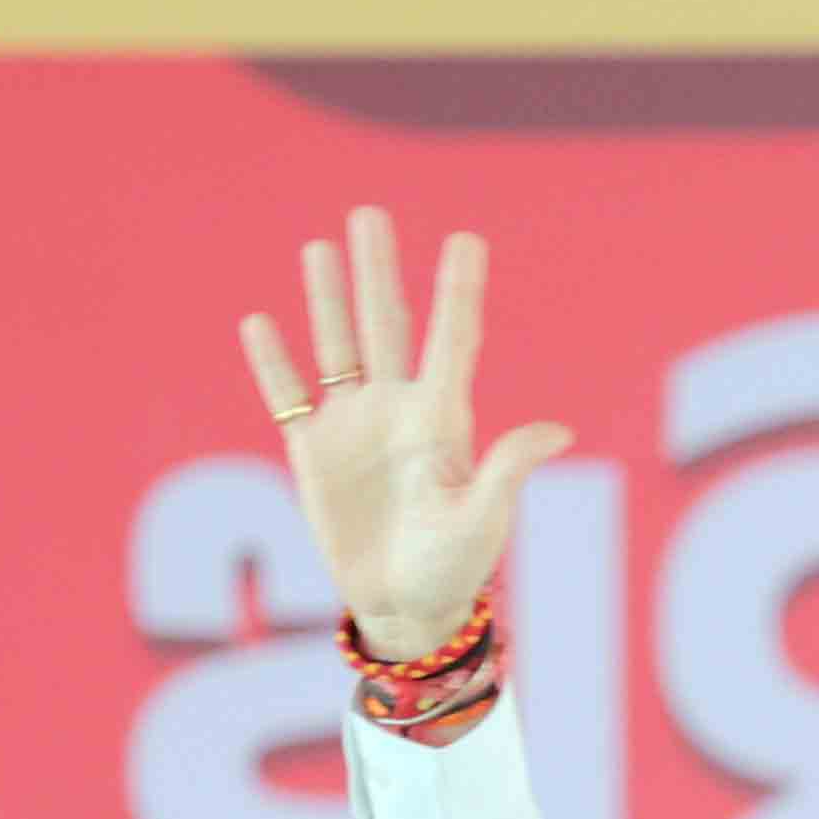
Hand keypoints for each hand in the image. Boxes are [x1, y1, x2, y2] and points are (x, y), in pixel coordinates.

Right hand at [236, 210, 573, 661]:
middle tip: (370, 214)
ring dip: (326, 299)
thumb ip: (507, 470)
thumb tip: (558, 431)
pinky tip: (259, 324)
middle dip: (377, 271)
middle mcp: (397, 409)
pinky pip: (288, 398)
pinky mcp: (311, 453)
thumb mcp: (484, 518)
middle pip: (385, 325)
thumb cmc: (456, 563)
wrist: (406, 604)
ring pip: (336, 347)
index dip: (458, 291)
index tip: (465, 239)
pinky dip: (272, 364)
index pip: (451, 340)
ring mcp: (351, 426)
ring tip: (319, 247)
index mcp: (442, 418)